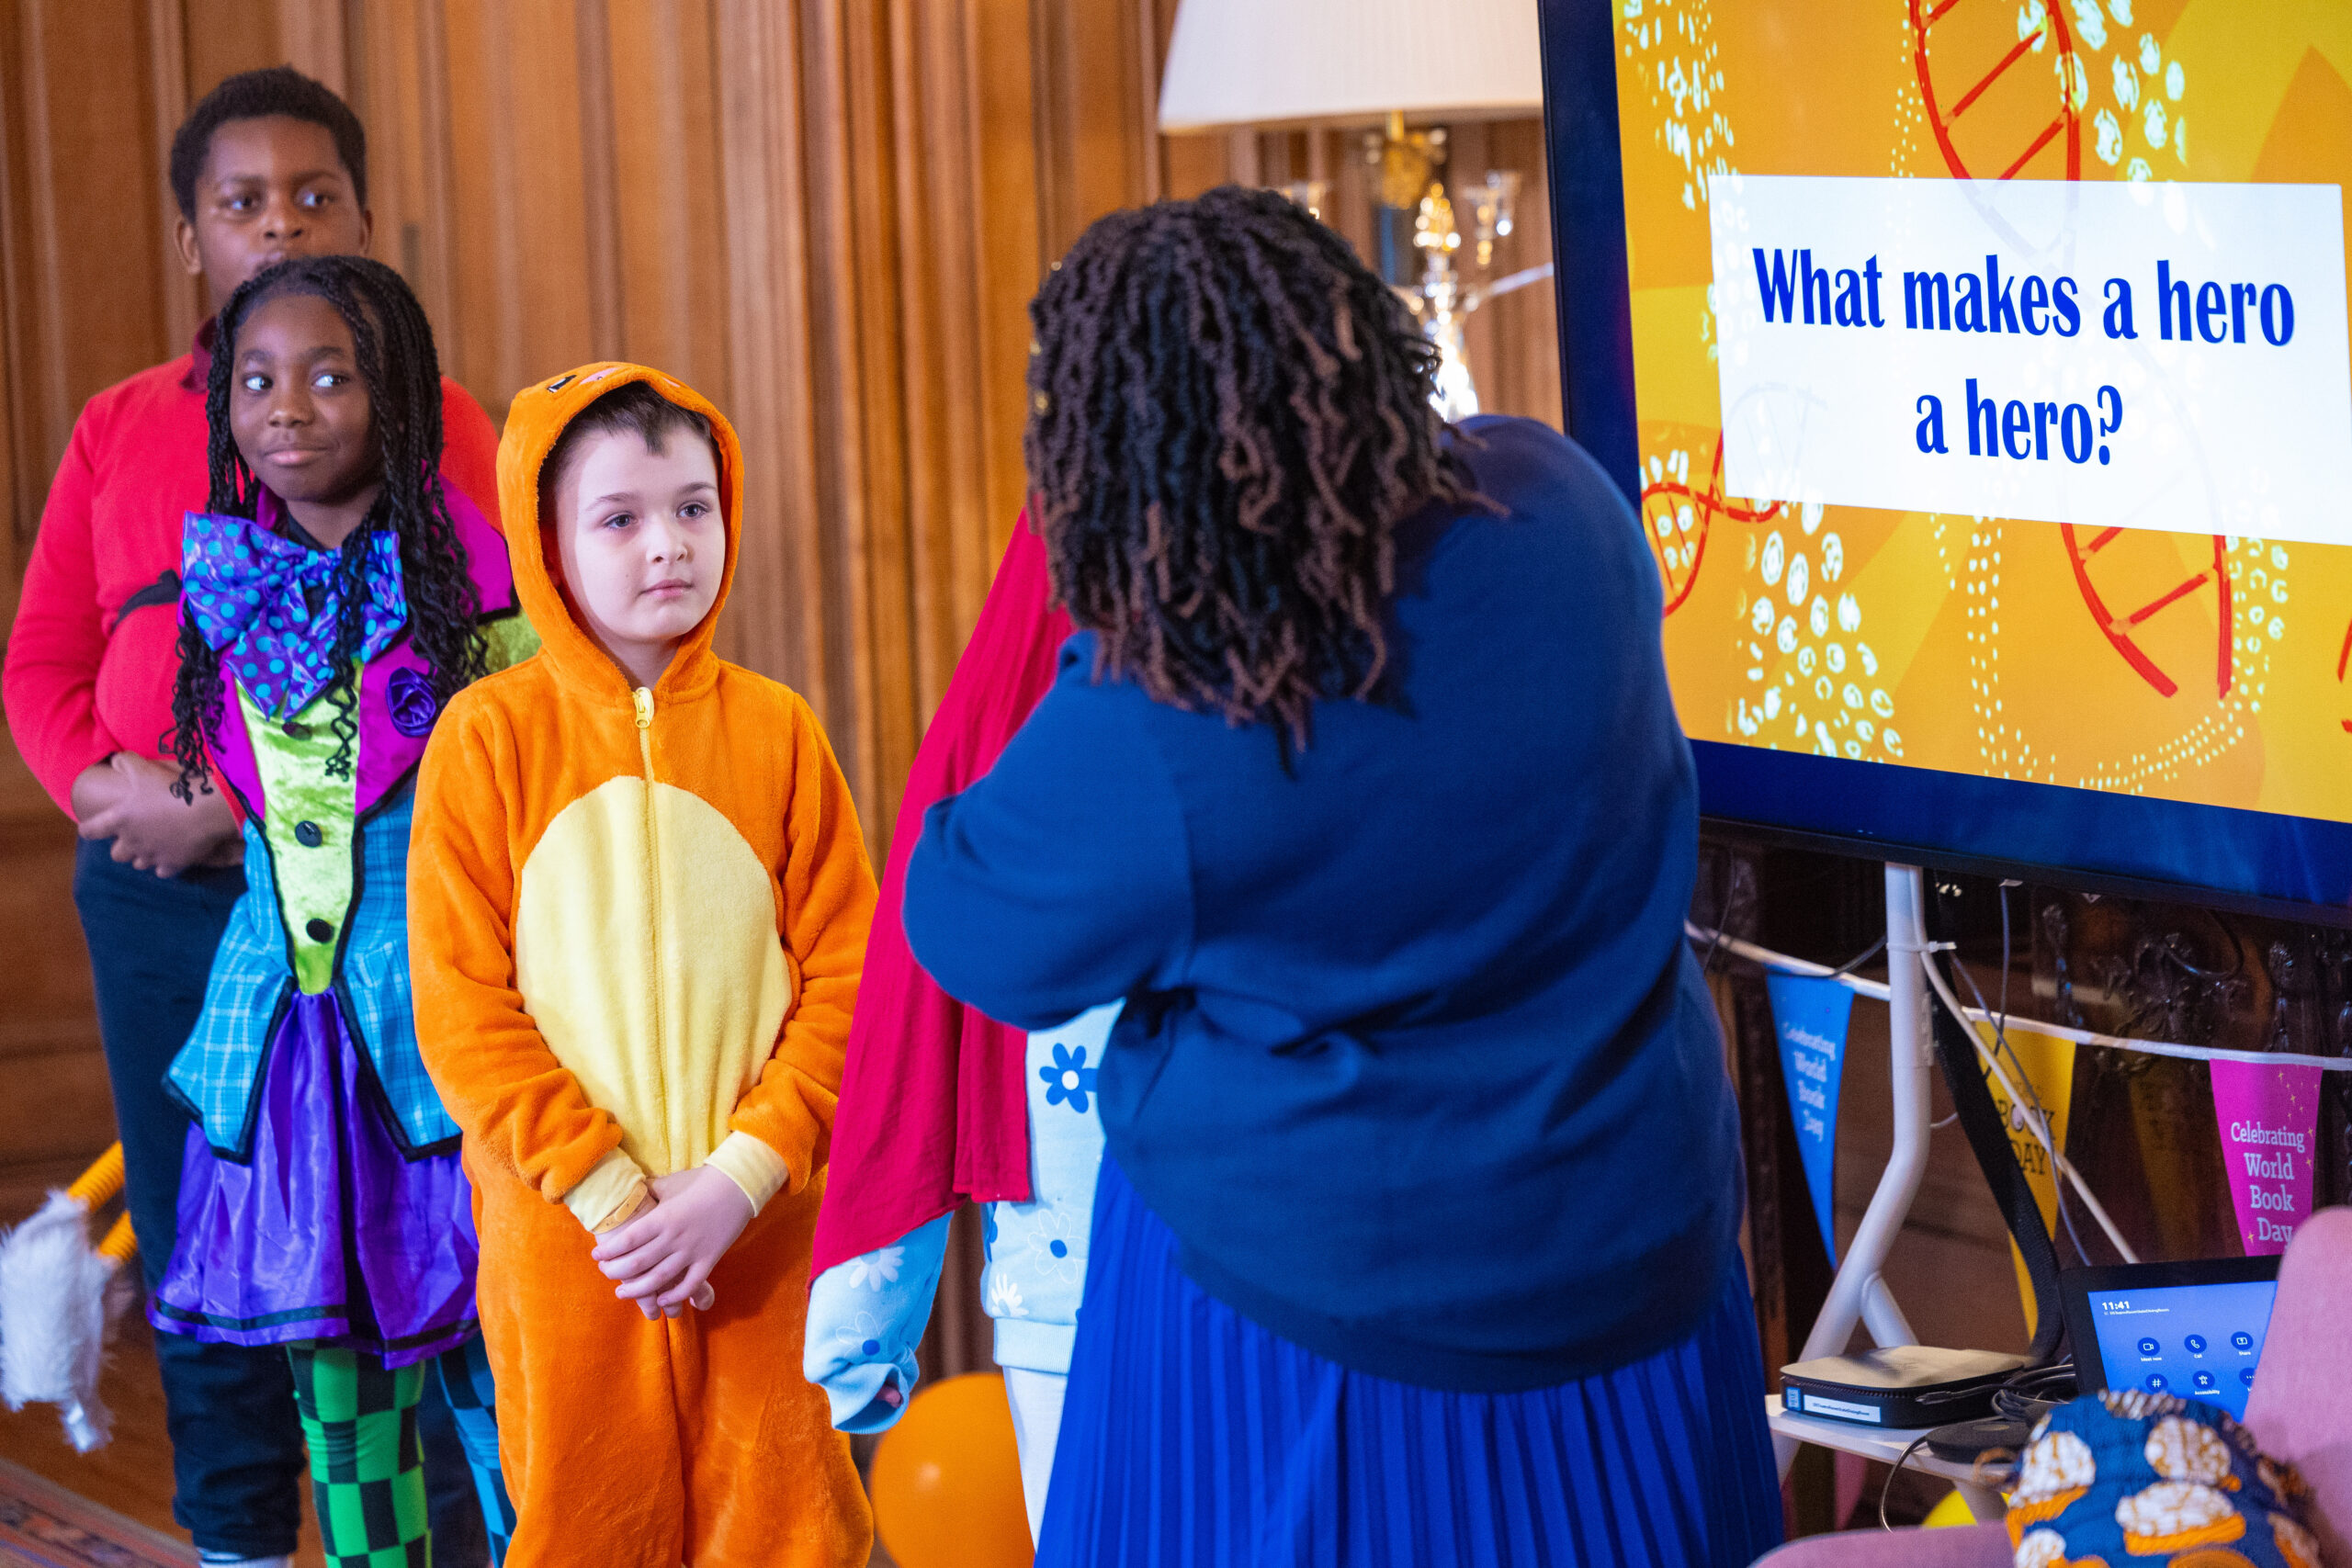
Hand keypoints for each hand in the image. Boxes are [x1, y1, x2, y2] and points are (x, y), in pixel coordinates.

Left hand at [73, 754, 238, 876]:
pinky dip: (165, 865)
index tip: (91, 827)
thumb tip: (116, 761)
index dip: (89, 828)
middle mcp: (131, 842)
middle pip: (116, 854)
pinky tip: (172, 856)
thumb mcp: (143, 768)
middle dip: (122, 846)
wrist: (204, 811)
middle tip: (133, 835)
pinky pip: (162, 871)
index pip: (90, 830)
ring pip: (139, 864)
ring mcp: (152, 855)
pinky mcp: (172, 864)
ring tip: (154, 846)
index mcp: (119, 819)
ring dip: (143, 856)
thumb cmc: (170, 788)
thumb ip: (125, 762)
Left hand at [591, 1167, 747, 1317]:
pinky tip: (660, 1299)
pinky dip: (674, 1295)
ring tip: (621, 1292)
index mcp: (662, 1217)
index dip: (609, 1250)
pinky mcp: (709, 1259)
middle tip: (605, 1272)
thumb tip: (632, 1192)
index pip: (628, 1239)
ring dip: (637, 1289)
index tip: (596, 1255)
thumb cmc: (702, 1181)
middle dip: (616, 1271)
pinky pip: (689, 1284)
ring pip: (659, 1278)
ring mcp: (692, 1251)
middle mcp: (674, 1237)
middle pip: (637, 1262)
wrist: (738, 1185)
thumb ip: (649, 1191)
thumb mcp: (669, 1183)